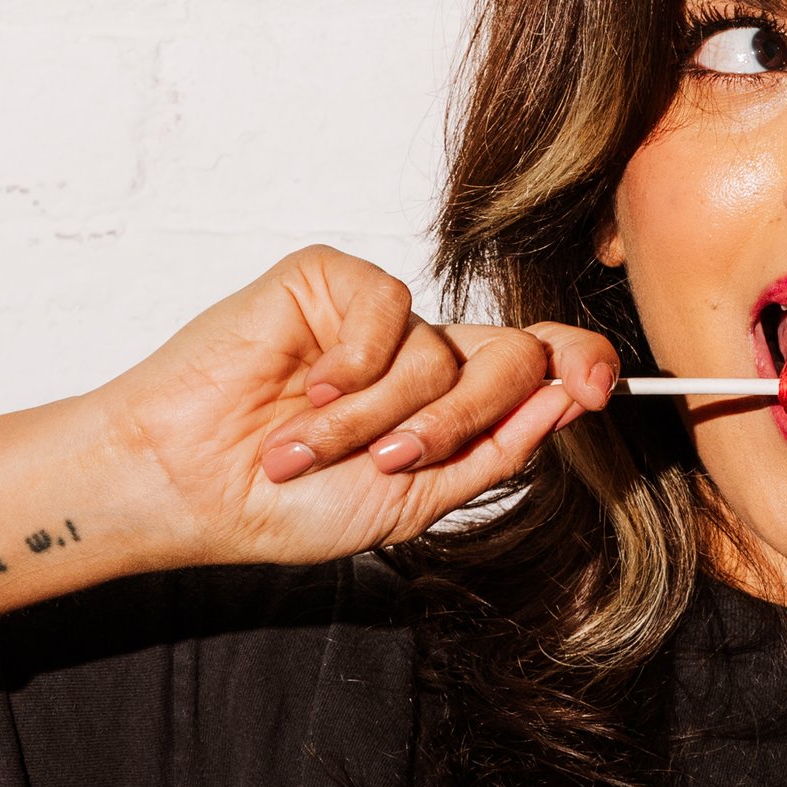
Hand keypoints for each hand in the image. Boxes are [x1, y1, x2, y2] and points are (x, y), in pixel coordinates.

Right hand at [93, 246, 617, 570]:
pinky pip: (387, 307)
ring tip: (305, 448)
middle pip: (509, 358)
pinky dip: (352, 364)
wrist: (192, 488)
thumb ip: (492, 452)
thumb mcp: (411, 500)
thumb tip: (569, 399)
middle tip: (391, 460)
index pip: (539, 365)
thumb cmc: (286, 505)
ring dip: (375, 417)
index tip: (594, 390)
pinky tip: (304, 390)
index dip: (579, 366)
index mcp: (448, 405)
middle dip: (458, 423)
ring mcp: (375, 317)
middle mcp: (420, 354)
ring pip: (439, 351)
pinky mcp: (327, 281)